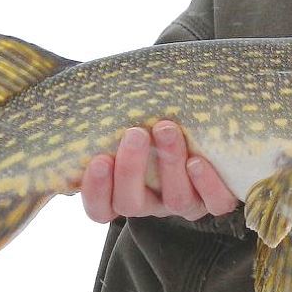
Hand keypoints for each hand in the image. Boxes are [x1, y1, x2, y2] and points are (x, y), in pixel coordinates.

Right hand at [80, 120, 238, 223]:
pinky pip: (213, 203)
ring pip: (175, 200)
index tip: (98, 160)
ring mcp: (182, 202)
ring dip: (169, 164)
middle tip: (134, 133)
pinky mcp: (213, 199)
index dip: (96, 190)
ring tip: (166, 129)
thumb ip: (106, 115)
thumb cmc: (149, 118)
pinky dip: (207, 184)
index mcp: (120, 192)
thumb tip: (78, 83)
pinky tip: (198, 161)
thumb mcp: (125, 118)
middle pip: (132, 203)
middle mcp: (150, 202)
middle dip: (131, 169)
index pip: (99, 207)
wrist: (203, 124)